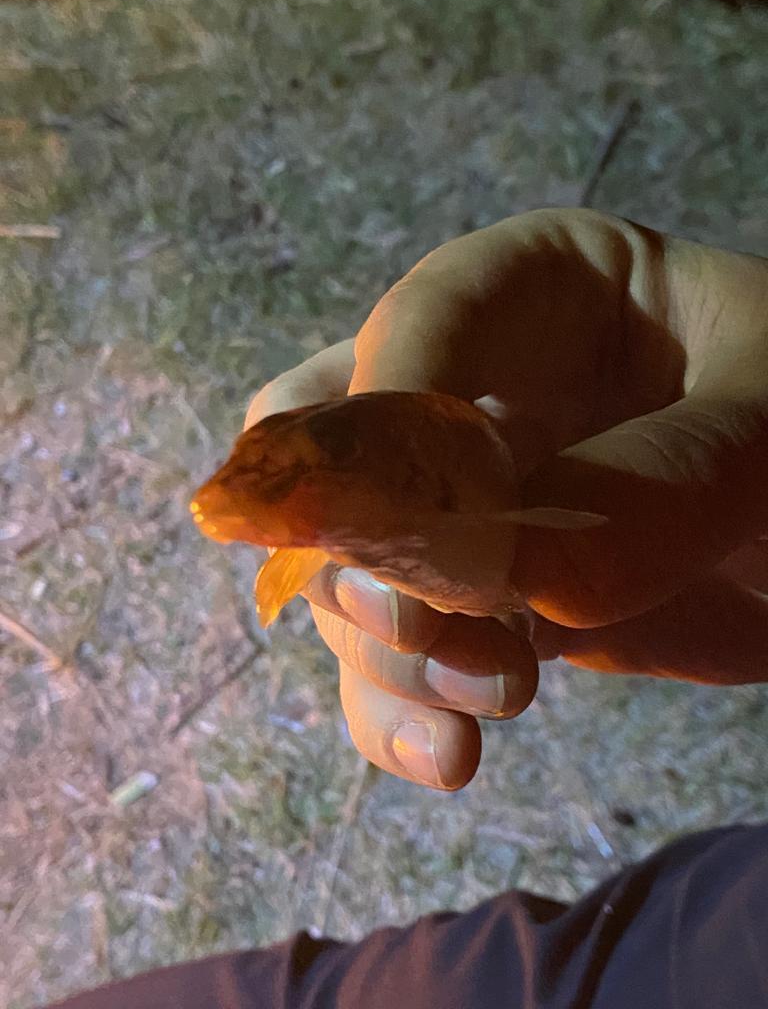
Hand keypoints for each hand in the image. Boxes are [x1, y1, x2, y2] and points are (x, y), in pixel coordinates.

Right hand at [246, 207, 767, 789]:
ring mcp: (459, 507)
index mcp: (534, 292)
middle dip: (360, 541)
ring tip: (491, 694)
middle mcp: (470, 392)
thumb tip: (528, 581)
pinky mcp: (472, 605)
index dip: (402, 414)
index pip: (424, 324)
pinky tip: (447, 754)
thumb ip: (669, 480)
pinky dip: (399, 712)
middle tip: (422, 623)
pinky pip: (396, 658)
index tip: (445, 523)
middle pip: (341, 451)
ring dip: (388, 648)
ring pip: (352, 569)